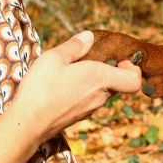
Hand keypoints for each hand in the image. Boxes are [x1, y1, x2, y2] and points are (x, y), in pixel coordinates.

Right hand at [17, 31, 141, 142]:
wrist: (27, 124)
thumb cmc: (41, 88)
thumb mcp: (55, 58)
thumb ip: (74, 46)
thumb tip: (89, 37)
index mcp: (100, 78)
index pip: (134, 81)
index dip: (132, 69)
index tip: (119, 59)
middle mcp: (100, 96)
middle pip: (117, 83)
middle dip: (109, 70)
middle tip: (90, 58)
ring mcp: (90, 109)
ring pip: (102, 92)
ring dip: (93, 81)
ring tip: (71, 70)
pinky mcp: (78, 117)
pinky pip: (89, 100)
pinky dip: (83, 91)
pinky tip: (62, 85)